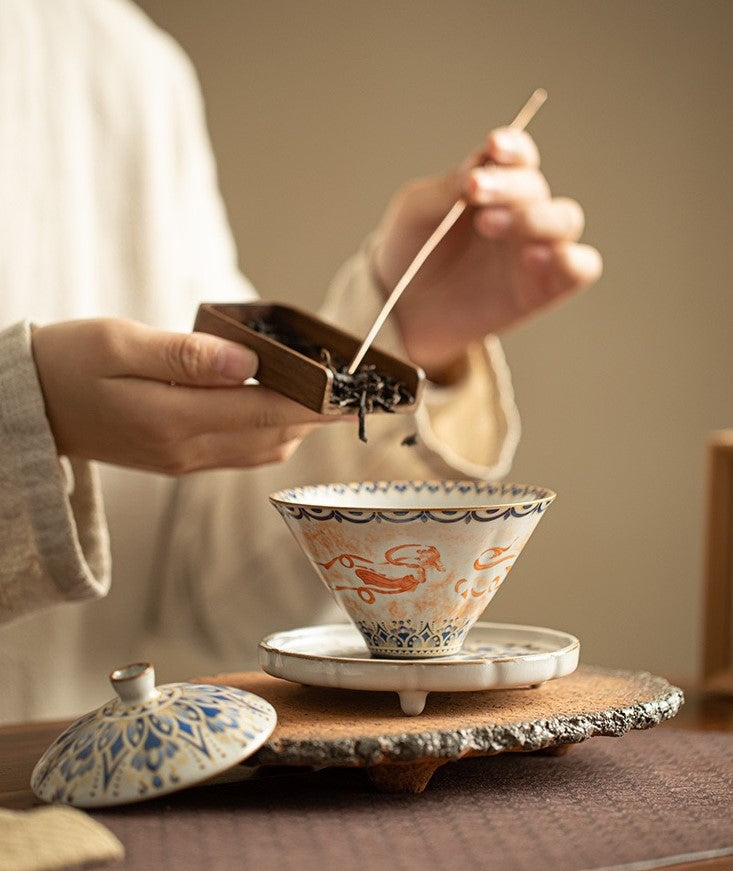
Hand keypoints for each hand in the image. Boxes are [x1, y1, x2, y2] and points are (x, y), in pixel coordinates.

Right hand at [32, 318, 340, 473]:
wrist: (30, 407)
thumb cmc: (68, 363)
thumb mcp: (119, 344)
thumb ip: (184, 355)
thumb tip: (246, 360)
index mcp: (171, 420)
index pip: (263, 412)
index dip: (315, 401)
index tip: (353, 389)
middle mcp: (185, 450)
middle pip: (272, 436)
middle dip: (316, 415)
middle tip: (349, 387)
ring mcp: (184, 461)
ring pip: (262, 450)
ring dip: (296, 425)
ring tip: (323, 393)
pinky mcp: (180, 460)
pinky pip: (241, 453)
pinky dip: (270, 432)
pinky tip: (279, 406)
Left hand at [372, 128, 602, 378]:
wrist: (404, 311)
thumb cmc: (412, 253)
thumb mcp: (418, 212)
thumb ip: (448, 187)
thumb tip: (480, 165)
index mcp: (494, 186)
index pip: (518, 157)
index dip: (512, 148)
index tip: (493, 146)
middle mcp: (520, 214)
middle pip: (536, 187)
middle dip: (508, 186)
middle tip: (473, 192)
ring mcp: (535, 250)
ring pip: (567, 219)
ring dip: (535, 217)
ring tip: (490, 225)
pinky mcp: (543, 289)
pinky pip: (582, 267)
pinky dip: (571, 259)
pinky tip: (533, 259)